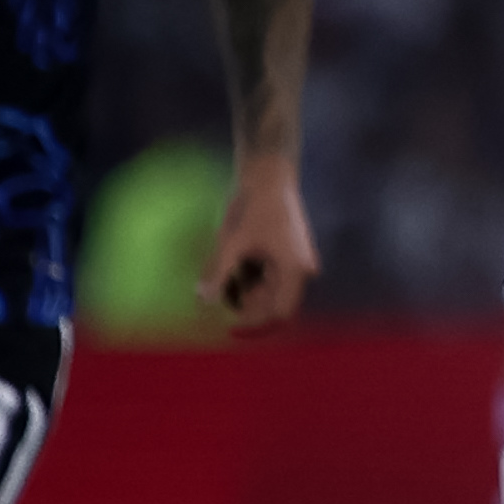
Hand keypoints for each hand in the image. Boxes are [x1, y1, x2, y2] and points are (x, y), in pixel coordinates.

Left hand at [207, 158, 320, 333]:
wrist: (268, 174)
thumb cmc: (252, 206)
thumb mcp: (230, 242)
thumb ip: (218, 274)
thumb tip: (203, 303)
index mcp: (294, 271)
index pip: (279, 315)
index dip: (255, 327)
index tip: (228, 329)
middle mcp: (300, 270)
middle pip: (272, 304)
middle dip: (244, 303)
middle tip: (216, 288)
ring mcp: (295, 262)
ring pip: (267, 291)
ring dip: (242, 287)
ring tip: (225, 261)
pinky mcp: (287, 254)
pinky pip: (267, 277)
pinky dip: (247, 274)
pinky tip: (235, 254)